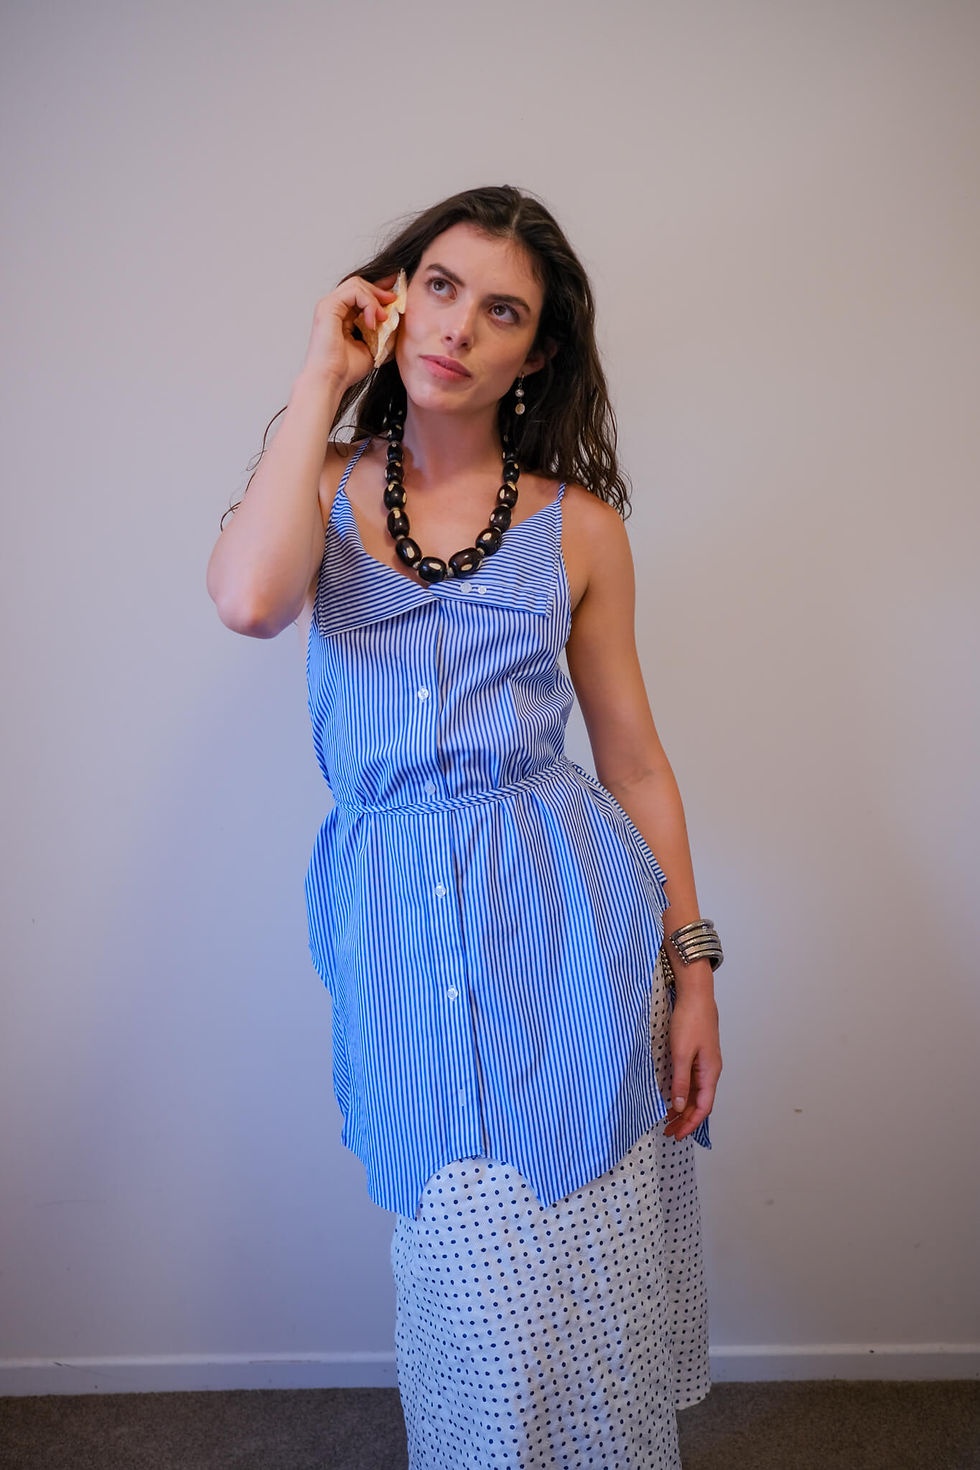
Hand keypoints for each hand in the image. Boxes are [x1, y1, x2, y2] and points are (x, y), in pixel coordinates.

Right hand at [300, 275, 398, 391]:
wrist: (331, 380)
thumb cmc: (346, 370)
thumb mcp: (374, 348)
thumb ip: (384, 334)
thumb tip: (400, 323)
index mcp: (342, 316)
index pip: (361, 294)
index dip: (380, 290)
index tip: (397, 293)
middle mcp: (334, 308)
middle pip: (359, 284)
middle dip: (380, 290)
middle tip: (395, 301)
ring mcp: (329, 306)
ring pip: (357, 284)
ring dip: (375, 299)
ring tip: (383, 319)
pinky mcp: (328, 307)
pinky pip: (353, 292)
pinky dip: (368, 304)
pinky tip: (373, 323)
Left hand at [662, 981, 720, 1141]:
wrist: (696, 996)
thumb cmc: (691, 1021)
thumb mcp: (681, 1054)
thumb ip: (681, 1082)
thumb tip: (680, 1107)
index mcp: (710, 1073)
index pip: (703, 1107)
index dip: (690, 1124)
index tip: (677, 1134)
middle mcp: (710, 1070)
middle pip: (700, 1103)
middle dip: (685, 1119)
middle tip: (669, 1130)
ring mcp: (705, 1062)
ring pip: (696, 1093)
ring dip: (683, 1107)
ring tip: (668, 1117)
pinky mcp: (698, 1055)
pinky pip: (692, 1081)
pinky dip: (683, 1092)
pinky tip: (672, 1095)